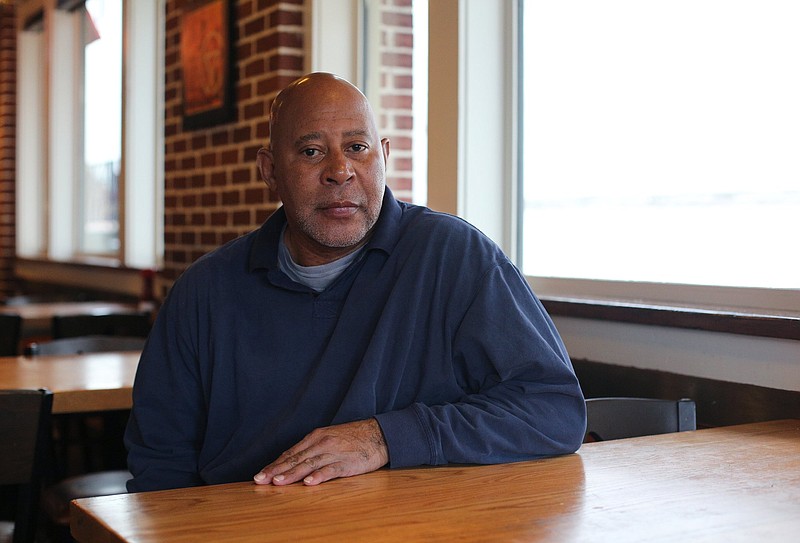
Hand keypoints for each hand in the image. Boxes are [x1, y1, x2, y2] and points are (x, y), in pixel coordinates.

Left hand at [253, 418, 388, 485]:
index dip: (275, 464)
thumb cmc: (353, 438)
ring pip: (309, 464)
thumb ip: (312, 449)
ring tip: (278, 482)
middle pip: (296, 459)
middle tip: (261, 480)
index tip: (261, 474)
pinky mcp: (347, 463)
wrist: (379, 434)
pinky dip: (319, 476)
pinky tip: (309, 483)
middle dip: (276, 470)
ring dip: (292, 474)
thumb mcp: (330, 437)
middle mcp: (322, 444)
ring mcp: (334, 453)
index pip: (291, 453)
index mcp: (316, 437)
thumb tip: (293, 462)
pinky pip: (331, 470)